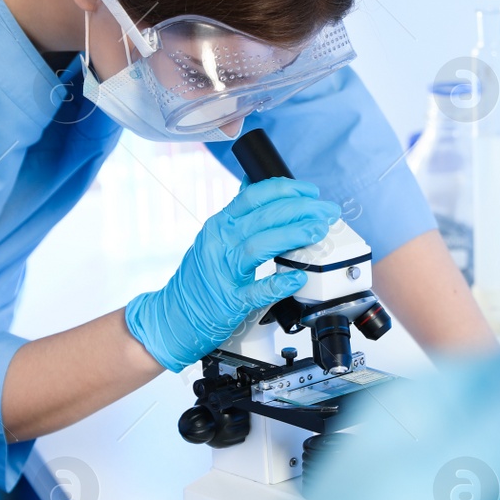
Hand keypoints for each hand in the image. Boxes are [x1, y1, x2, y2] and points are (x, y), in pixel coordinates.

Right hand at [126, 178, 339, 371]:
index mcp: (219, 225)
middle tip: (325, 211)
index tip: (310, 192)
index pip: (253, 196)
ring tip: (317, 231)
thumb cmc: (198, 279)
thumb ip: (235, 214)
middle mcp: (220, 243)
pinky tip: (298, 277)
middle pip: (263, 217)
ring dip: (293, 236)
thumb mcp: (213, 238)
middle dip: (301, 210)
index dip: (286, 190)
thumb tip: (252, 183)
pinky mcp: (230, 301)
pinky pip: (257, 291)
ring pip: (260, 245)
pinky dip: (279, 283)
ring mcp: (224, 272)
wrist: (173, 315)